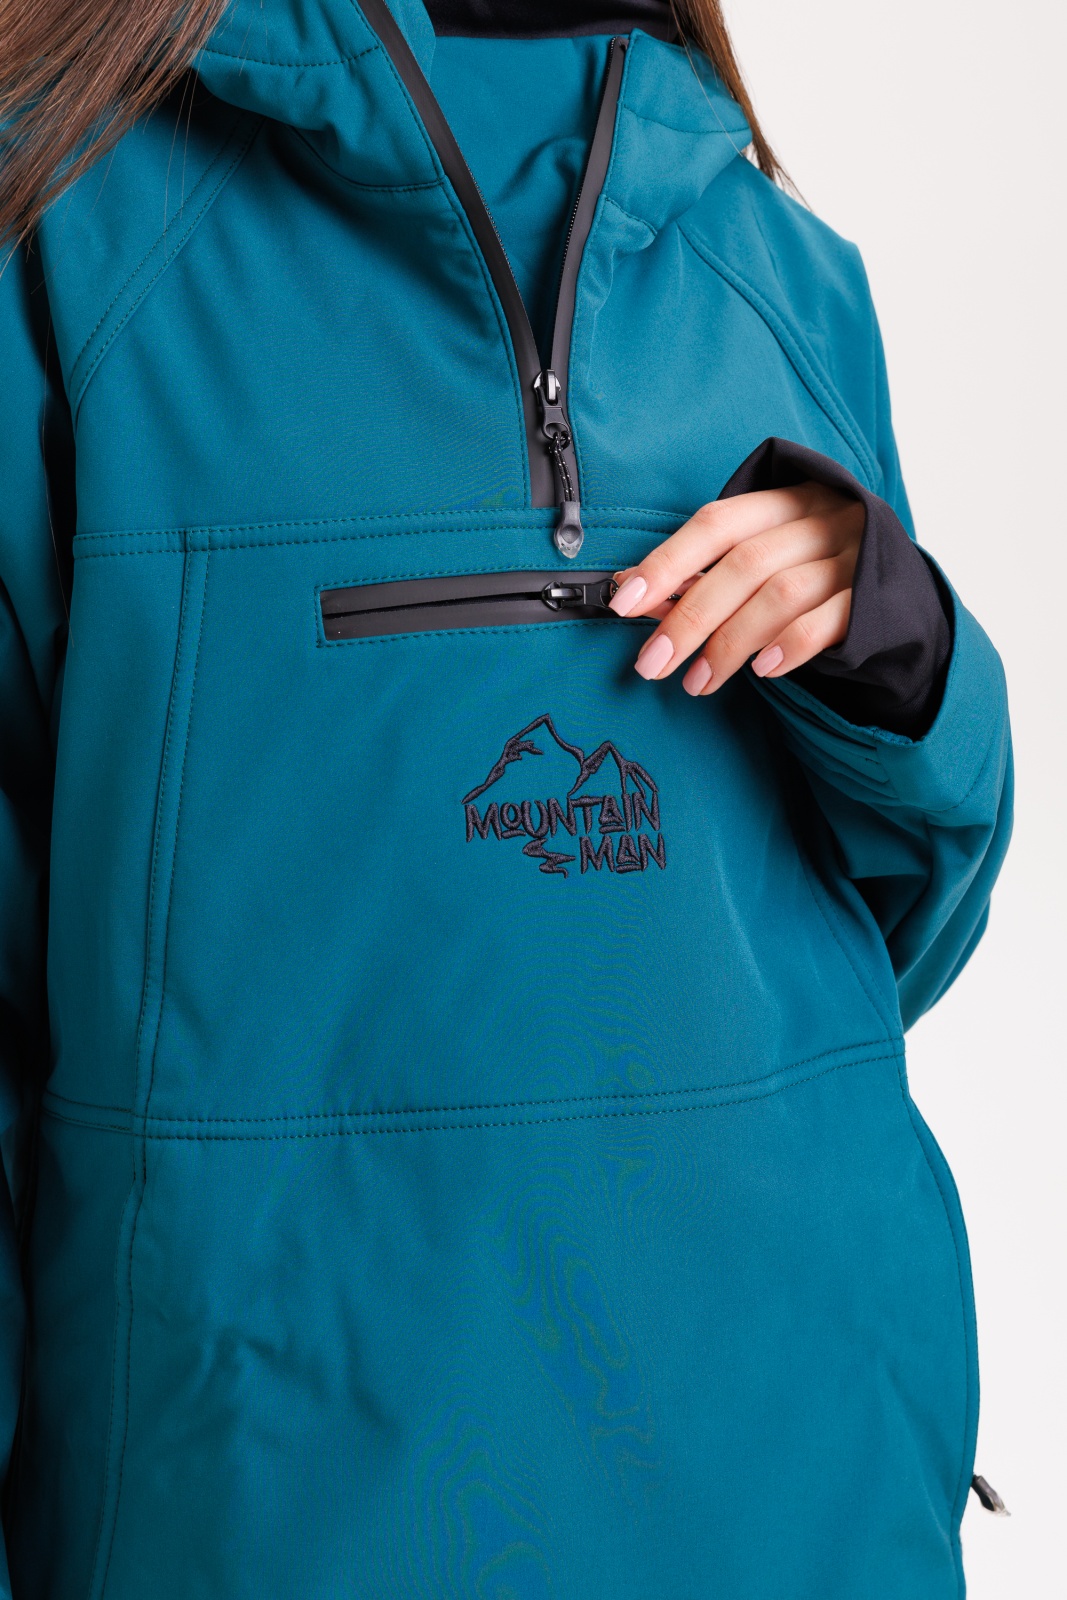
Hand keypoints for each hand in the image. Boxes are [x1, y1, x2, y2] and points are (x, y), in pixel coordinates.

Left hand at [608, 483, 863, 694]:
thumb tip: (637, 598)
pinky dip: (788, 646)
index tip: (625, 601)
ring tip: (698, 682)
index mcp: (784, 500)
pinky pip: (827, 621)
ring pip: (781, 595)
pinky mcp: (876, 600)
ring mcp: (853, 558)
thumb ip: (709, 574)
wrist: (899, 593)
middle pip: (743, 565)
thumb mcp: (764, 559)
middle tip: (653, 663)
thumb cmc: (812, 570)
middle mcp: (821, 520)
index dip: (668, 560)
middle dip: (690, 618)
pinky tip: (760, 672)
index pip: (716, 523)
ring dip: (730, 644)